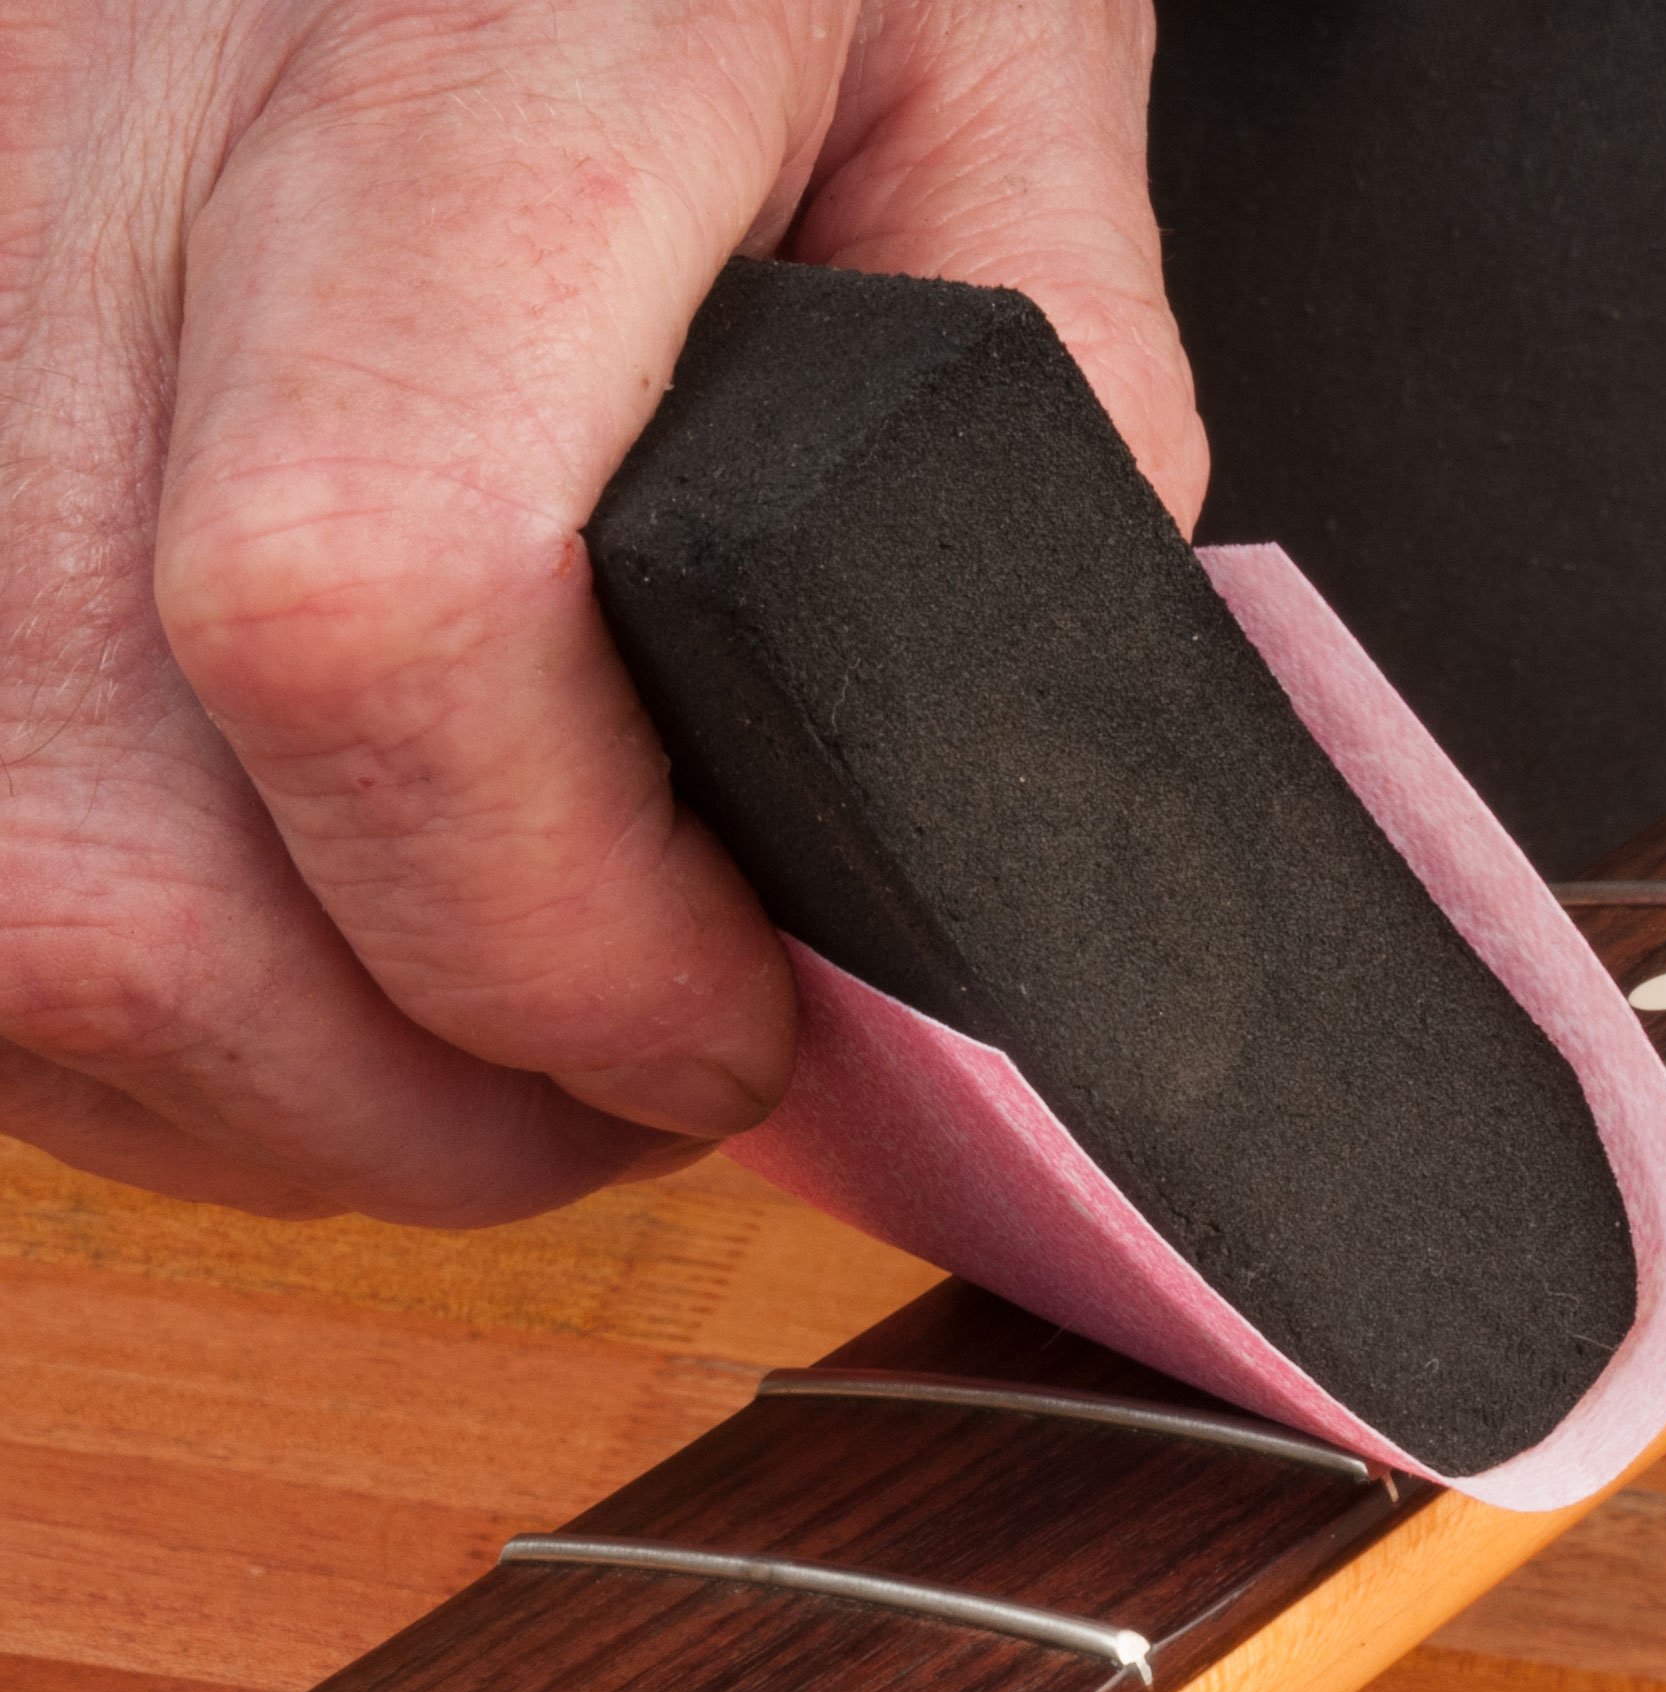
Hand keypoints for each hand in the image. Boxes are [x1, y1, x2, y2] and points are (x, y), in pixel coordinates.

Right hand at [0, 0, 1205, 1223]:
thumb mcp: (988, 84)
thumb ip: (1046, 399)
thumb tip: (993, 746)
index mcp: (455, 85)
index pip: (370, 604)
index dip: (555, 935)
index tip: (727, 1025)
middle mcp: (100, 180)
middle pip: (132, 867)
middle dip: (426, 1100)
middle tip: (631, 1088)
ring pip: (17, 918)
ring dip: (277, 1085)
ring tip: (487, 1045)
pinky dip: (139, 1013)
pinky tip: (312, 967)